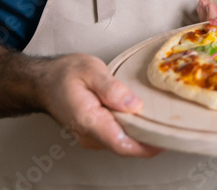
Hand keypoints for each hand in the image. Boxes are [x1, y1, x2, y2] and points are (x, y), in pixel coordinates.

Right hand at [36, 53, 161, 156]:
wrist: (43, 82)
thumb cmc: (64, 74)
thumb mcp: (90, 70)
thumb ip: (112, 88)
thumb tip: (133, 105)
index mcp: (89, 120)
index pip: (122, 144)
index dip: (147, 146)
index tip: (166, 139)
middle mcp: (89, 134)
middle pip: (126, 146)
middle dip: (150, 140)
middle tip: (172, 126)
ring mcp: (91, 137)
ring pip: (122, 143)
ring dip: (141, 136)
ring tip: (162, 121)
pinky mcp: (94, 134)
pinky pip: (116, 137)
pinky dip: (132, 131)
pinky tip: (143, 119)